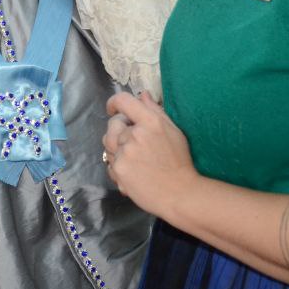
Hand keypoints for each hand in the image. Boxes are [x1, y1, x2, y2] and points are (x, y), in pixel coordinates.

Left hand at [103, 91, 199, 219]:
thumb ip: (155, 110)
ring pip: (108, 143)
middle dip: (120, 129)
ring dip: (117, 148)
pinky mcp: (118, 170)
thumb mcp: (173, 130)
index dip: (114, 102)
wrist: (179, 193)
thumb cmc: (179, 161)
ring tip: (134, 157)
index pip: (123, 101)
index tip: (114, 108)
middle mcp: (135, 135)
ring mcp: (125, 153)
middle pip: (113, 124)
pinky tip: (133, 171)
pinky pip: (109, 162)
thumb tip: (142, 94)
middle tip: (133, 140)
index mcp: (150, 122)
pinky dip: (118, 166)